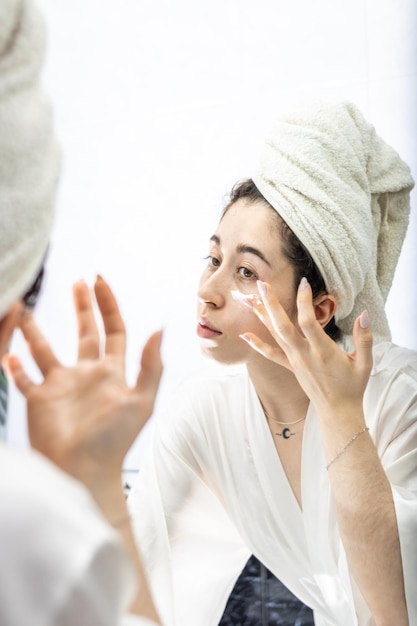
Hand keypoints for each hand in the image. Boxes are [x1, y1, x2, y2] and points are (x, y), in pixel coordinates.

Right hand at [4, 276, 162, 487]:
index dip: (108, 305)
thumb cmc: (114, 440)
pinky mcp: (39, 401)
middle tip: (78, 282)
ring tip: (24, 307)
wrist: (84, 471)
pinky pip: (24, 379)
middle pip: (85, 333)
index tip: (100, 281)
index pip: (114, 330)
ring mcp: (62, 387)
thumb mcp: (141, 400)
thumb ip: (151, 365)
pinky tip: (8, 354)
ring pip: (46, 350)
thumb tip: (160, 327)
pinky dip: (15, 367)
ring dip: (35, 330)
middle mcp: (87, 375)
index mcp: (112, 372)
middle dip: (82, 307)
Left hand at [240, 278, 372, 417]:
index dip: (304, 301)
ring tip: (250, 298)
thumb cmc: (353, 386)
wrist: (338, 411)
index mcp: (323, 351)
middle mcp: (304, 354)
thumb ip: (365, 338)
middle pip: (283, 326)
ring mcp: (295, 360)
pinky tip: (244, 335)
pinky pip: (271, 354)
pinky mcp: (290, 366)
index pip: (308, 322)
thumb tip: (365, 314)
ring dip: (262, 316)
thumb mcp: (365, 363)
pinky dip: (257, 344)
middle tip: (261, 285)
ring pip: (275, 335)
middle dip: (271, 304)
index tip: (304, 283)